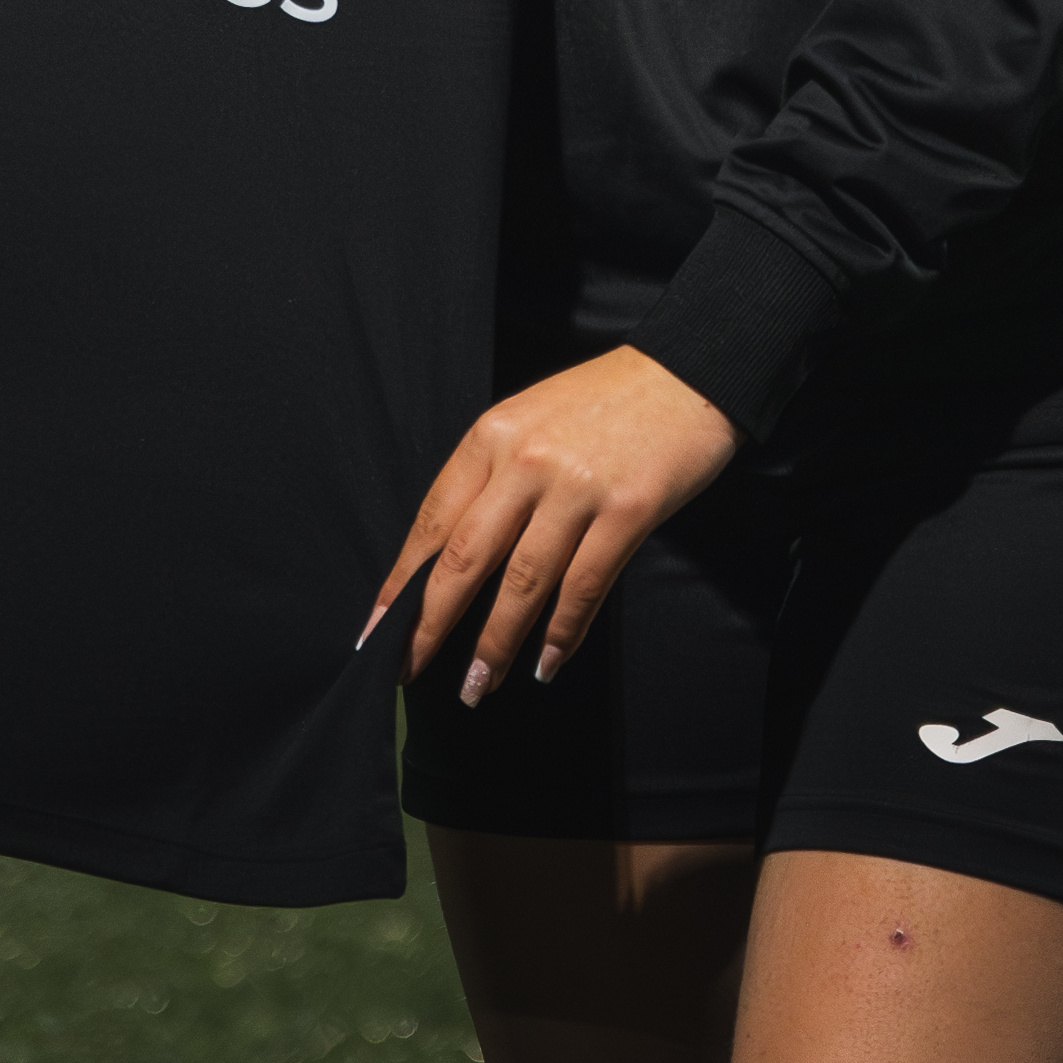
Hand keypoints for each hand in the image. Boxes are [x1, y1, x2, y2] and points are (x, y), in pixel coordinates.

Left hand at [369, 346, 737, 704]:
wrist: (684, 376)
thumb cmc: (601, 403)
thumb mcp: (527, 421)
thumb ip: (491, 479)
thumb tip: (452, 560)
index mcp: (491, 436)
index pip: (433, 521)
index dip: (402, 583)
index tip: (378, 631)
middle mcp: (525, 461)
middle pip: (466, 558)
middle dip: (432, 625)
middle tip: (408, 671)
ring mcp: (577, 487)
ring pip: (522, 582)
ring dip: (496, 644)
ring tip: (477, 686)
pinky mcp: (628, 510)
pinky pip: (584, 586)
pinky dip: (562, 632)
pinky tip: (546, 663)